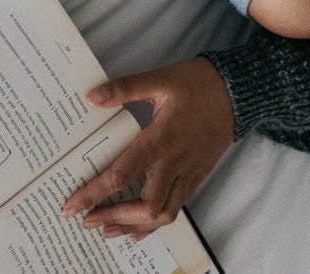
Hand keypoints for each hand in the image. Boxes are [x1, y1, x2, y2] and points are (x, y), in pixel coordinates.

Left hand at [59, 59, 234, 240]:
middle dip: (113, 218)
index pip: (121, 175)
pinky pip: (175, 207)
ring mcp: (187, 173)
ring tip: (108, 230)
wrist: (237, 93)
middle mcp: (173, 164)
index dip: (94, 193)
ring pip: (162, 214)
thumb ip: (124, 88)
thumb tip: (92, 96)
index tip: (72, 206)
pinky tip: (141, 227)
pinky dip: (155, 223)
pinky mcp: (196, 176)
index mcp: (159, 140)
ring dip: (133, 226)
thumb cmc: (197, 84)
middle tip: (86, 221)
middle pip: (143, 207)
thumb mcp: (159, 80)